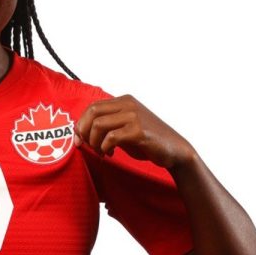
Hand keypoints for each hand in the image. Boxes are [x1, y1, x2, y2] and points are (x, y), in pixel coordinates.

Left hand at [75, 95, 193, 168]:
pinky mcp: (139, 131)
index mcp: (123, 101)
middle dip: (84, 131)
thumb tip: (79, 132)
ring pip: (98, 124)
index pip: (92, 107)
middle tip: (87, 146)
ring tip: (101, 152)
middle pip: (92, 112)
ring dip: (94, 142)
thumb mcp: (124, 128)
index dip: (81, 123)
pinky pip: (111, 137)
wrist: (175, 151)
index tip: (79, 139)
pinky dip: (105, 147)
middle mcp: (128, 104)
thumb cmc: (147, 141)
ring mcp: (134, 116)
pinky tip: (110, 153)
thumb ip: (106, 126)